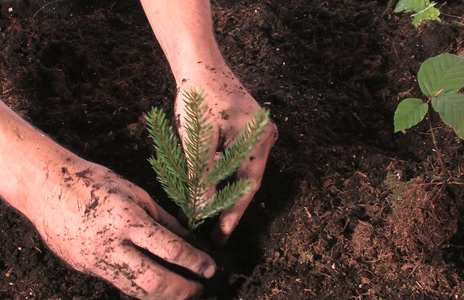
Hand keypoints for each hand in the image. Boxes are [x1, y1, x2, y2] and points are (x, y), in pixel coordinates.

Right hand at [26, 159, 215, 299]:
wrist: (46, 188)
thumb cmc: (94, 183)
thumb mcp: (135, 193)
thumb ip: (164, 220)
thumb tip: (189, 240)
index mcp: (127, 219)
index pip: (170, 249)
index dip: (195, 262)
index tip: (209, 268)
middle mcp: (111, 245)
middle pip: (154, 281)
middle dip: (181, 290)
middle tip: (198, 288)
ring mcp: (94, 261)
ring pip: (135, 290)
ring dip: (162, 295)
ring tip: (180, 291)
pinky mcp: (84, 268)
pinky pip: (118, 283)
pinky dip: (140, 287)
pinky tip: (155, 284)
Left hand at [174, 63, 277, 244]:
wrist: (201, 62)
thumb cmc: (199, 96)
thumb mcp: (199, 138)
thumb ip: (202, 174)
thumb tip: (202, 207)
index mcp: (258, 139)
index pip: (248, 186)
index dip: (234, 212)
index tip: (222, 234)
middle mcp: (265, 137)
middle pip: (247, 180)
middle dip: (228, 204)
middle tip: (213, 230)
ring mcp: (258, 132)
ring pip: (242, 170)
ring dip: (224, 189)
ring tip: (205, 211)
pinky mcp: (248, 128)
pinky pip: (238, 158)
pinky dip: (223, 173)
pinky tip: (208, 184)